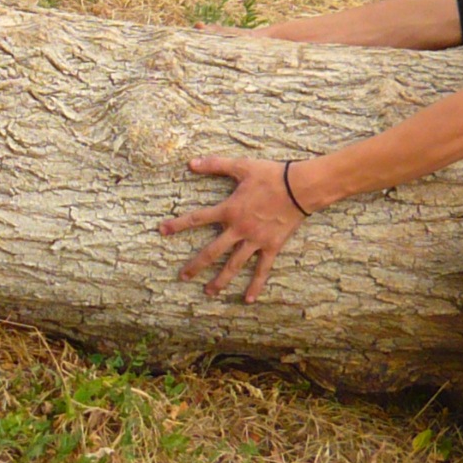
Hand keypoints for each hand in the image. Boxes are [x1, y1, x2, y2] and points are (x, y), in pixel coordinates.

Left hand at [157, 155, 306, 302]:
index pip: (197, 218)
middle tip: (182, 277)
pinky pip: (262, 269)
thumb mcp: (241, 166)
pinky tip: (248, 299)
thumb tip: (190, 162)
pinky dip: (255, 285)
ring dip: (221, 280)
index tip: (162, 231)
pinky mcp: (272, 247)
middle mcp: (239, 229)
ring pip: (234, 265)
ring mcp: (255, 240)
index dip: (178, 224)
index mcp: (229, 210)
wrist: (301, 187)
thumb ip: (215, 165)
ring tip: (208, 292)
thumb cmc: (271, 175)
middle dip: (196, 265)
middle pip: (213, 251)